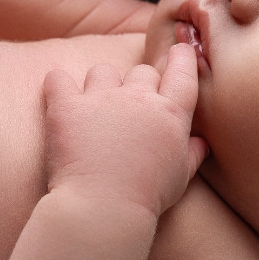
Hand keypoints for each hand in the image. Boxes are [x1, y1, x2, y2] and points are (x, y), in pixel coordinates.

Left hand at [39, 44, 207, 217]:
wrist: (103, 208)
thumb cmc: (146, 197)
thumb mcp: (180, 177)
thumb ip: (192, 154)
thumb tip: (201, 142)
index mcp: (170, 114)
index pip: (182, 73)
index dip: (181, 58)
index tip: (179, 51)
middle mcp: (138, 99)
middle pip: (142, 71)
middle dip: (137, 86)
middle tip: (127, 112)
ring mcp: (102, 99)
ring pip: (103, 71)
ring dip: (100, 85)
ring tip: (94, 113)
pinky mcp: (67, 107)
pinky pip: (58, 79)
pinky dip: (58, 86)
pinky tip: (59, 100)